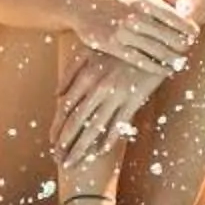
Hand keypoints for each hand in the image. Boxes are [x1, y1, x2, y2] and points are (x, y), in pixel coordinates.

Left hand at [53, 49, 169, 168]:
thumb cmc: (118, 46)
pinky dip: (108, 140)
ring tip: (73, 162)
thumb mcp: (90, 51)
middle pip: (76, 121)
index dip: (57, 127)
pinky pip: (118, 125)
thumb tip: (56, 95)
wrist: (151, 41)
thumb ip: (71, 72)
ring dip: (82, 148)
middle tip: (58, 160)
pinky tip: (99, 152)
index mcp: (86, 75)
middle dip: (65, 144)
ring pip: (95, 127)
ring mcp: (117, 95)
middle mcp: (98, 87)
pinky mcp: (134, 99)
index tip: (52, 142)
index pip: (65, 107)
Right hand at [71, 0, 196, 72]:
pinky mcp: (113, 46)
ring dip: (172, 58)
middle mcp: (135, 16)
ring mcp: (124, 32)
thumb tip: (186, 5)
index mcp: (144, 0)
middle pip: (169, 36)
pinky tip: (164, 69)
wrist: (82, 1)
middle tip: (187, 49)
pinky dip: (155, 67)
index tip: (194, 34)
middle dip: (182, 45)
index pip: (175, 18)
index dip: (188, 28)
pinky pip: (140, 60)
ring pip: (157, 50)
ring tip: (180, 62)